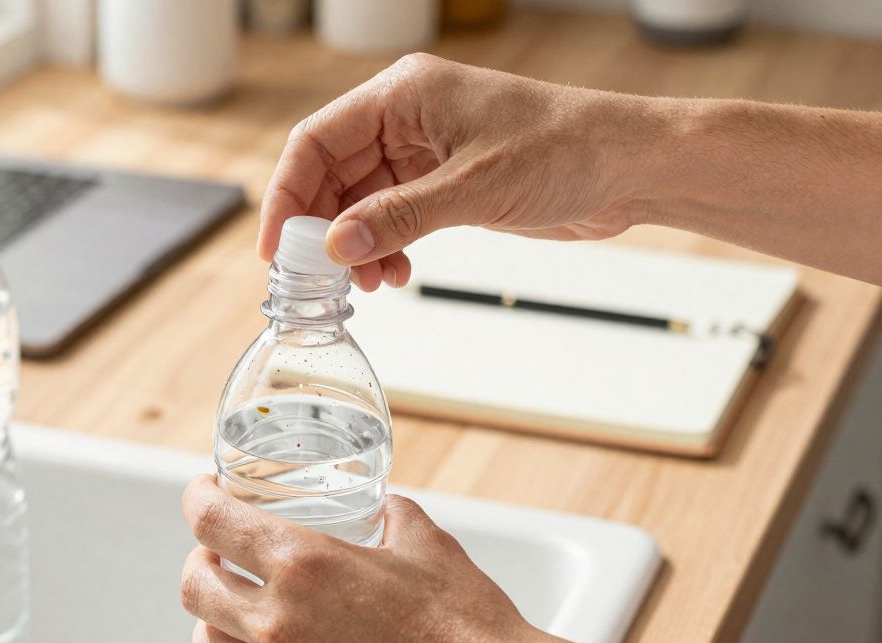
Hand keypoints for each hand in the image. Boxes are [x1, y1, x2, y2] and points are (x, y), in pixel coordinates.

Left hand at [179, 474, 577, 642]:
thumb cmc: (468, 629)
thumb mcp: (425, 543)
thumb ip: (390, 515)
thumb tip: (379, 506)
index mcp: (304, 565)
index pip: (212, 521)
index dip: (199, 498)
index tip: (205, 494)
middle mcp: (280, 624)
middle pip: (195, 586)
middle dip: (202, 560)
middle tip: (220, 553)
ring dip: (210, 622)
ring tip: (230, 611)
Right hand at [259, 53, 658, 290]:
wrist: (631, 166)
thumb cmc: (567, 149)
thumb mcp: (475, 188)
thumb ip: (400, 217)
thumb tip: (337, 246)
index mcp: (404, 95)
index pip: (317, 141)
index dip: (287, 194)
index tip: (276, 246)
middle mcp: (407, 118)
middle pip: (332, 174)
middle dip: (322, 228)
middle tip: (318, 277)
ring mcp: (425, 151)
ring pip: (360, 202)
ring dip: (356, 245)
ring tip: (368, 282)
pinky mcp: (445, 182)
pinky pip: (392, 216)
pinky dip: (385, 247)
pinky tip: (395, 272)